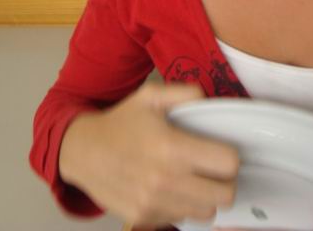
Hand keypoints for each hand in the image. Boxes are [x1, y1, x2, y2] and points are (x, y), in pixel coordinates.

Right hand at [59, 83, 238, 226]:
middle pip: (225, 195)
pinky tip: (173, 187)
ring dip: (206, 196)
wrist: (82, 151)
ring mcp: (155, 203)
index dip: (230, 155)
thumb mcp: (150, 95)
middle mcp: (166, 180)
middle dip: (225, 180)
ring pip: (207, 213)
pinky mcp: (145, 217)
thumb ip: (185, 93)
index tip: (221, 149)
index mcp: (171, 147)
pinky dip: (184, 206)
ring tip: (195, 178)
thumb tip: (210, 100)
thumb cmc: (120, 122)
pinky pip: (181, 218)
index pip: (227, 163)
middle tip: (214, 168)